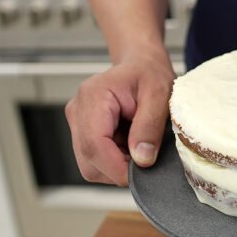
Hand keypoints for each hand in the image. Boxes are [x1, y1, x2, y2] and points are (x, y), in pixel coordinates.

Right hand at [65, 45, 174, 185]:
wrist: (140, 63)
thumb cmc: (149, 72)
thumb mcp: (159, 94)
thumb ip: (149, 127)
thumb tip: (141, 160)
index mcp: (93, 96)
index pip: (94, 145)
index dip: (117, 167)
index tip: (142, 172)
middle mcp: (77, 110)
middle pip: (88, 161)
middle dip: (118, 169)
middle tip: (146, 157)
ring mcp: (76, 123)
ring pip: (90, 166)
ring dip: (117, 166)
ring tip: (138, 145)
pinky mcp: (82, 132)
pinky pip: (95, 160)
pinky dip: (115, 161)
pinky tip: (130, 144)